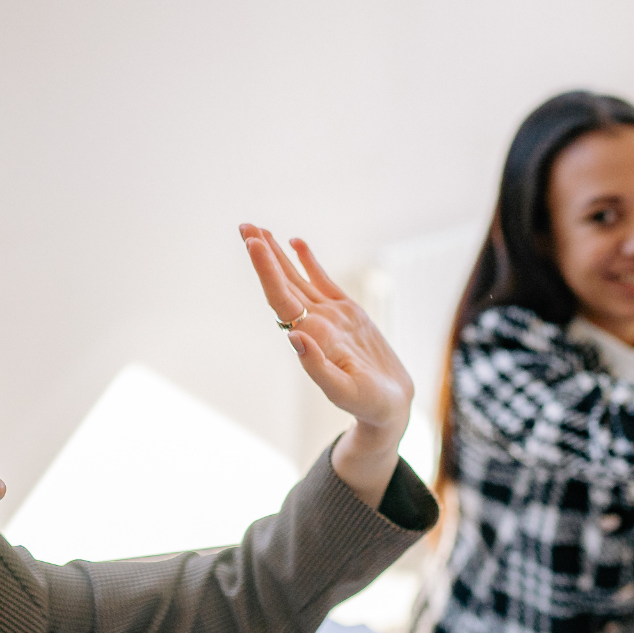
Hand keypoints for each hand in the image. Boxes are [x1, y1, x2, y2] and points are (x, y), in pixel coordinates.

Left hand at [240, 223, 411, 506]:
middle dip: (263, 254)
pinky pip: (323, 281)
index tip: (253, 243)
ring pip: (297, 278)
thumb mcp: (343, 391)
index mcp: (311, 337)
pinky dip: (309, 261)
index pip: (282, 298)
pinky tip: (295, 243)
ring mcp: (330, 316)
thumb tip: (295, 336)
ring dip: (277, 254)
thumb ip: (317, 367)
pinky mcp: (348, 313)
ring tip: (258, 229)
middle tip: (244, 226)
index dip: (267, 270)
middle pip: (282, 283)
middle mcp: (315, 323)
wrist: (390, 406)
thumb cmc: (368, 404)